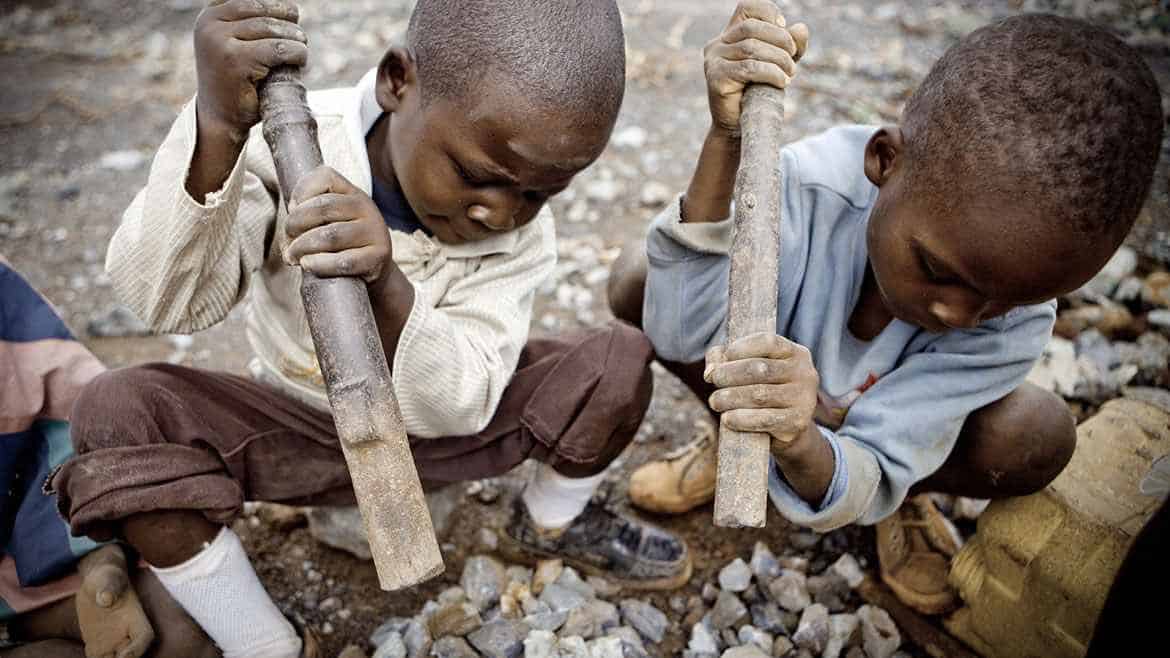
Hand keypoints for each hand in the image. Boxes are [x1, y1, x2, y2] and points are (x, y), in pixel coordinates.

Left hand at [76, 545, 153, 657]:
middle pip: (130, 656)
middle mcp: (127, 634)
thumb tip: (105, 598)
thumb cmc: (108, 575)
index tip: (123, 655)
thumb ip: (109, 587)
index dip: (136, 650)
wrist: (97, 582)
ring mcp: (113, 642)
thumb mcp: (110, 578)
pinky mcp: (98, 646)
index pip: (144, 637)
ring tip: (94, 655)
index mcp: (136, 617)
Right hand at [194, 0, 307, 139]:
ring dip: (295, 38)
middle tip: (301, 36)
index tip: (292, 15)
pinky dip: (296, 53)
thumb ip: (251, 23)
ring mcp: (219, 40)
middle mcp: (210, 24)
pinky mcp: (234, 60)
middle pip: (262, 11)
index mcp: (210, 15)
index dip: (276, 5)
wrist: (219, 117)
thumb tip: (292, 8)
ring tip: (301, 49)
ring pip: (271, 28)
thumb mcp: (236, 42)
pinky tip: (300, 60)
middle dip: (288, 21)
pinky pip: (278, 48)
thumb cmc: (235, 80)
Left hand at [284, 166, 393, 283]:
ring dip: (302, 247)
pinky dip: (320, 264)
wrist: (375, 269)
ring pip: (329, 236)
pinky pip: (343, 261)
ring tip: (293, 257)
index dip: (300, 192)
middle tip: (287, 240)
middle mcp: (366, 207)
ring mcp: (375, 232)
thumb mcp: (327, 219)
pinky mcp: (378, 258)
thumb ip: (307, 212)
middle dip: (294, 224)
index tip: (292, 210)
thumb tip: (291, 222)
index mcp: (352, 192)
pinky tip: (308, 264)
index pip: (325, 177)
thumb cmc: (340, 243)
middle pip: (322, 207)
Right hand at [704, 0, 808, 136]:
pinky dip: (772, 73)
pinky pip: (749, 68)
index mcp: (729, 35)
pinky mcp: (715, 78)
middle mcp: (717, 44)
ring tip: (790, 74)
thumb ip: (791, 45)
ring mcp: (713, 61)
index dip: (770, 13)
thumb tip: (800, 28)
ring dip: (779, 60)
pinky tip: (782, 83)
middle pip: (752, 27)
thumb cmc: (758, 92)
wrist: (739, 126)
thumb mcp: (780, 63)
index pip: (748, 7)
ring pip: (751, 48)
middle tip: (793, 59)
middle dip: (780, 40)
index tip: (784, 31)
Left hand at [704, 332, 819, 451]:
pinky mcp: (798, 422)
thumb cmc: (761, 388)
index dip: (741, 348)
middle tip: (713, 380)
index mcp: (795, 352)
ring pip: (760, 395)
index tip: (724, 356)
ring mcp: (804, 398)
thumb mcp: (747, 367)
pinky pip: (766, 419)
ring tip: (715, 401)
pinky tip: (727, 418)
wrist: (786, 427)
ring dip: (731, 398)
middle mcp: (804, 373)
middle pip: (760, 369)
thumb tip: (711, 371)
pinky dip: (742, 419)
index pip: (768, 342)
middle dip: (730, 374)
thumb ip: (724, 359)